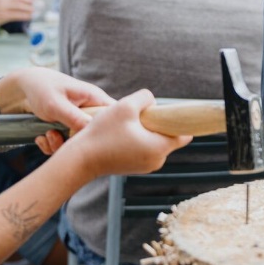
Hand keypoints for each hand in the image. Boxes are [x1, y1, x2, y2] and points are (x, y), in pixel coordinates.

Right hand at [0, 0, 35, 28]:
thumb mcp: (3, 0)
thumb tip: (28, 1)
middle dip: (32, 1)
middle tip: (41, 4)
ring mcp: (3, 7)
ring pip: (19, 6)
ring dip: (29, 8)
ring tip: (36, 10)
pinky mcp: (2, 15)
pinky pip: (15, 15)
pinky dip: (24, 15)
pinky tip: (30, 17)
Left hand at [0, 68, 115, 155]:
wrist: (23, 87)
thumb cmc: (41, 88)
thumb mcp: (56, 105)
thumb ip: (74, 118)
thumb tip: (92, 132)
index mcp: (94, 98)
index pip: (116, 114)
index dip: (112, 128)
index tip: (92, 139)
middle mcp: (90, 110)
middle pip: (97, 134)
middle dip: (77, 143)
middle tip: (59, 138)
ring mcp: (79, 120)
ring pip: (79, 143)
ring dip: (60, 145)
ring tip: (47, 135)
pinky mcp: (67, 128)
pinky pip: (66, 144)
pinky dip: (51, 145)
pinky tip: (41, 137)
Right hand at [70, 89, 191, 179]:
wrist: (79, 160)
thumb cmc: (102, 134)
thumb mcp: (125, 106)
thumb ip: (145, 98)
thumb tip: (152, 102)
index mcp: (160, 148)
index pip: (184, 134)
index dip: (179, 120)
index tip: (169, 111)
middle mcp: (156, 161)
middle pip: (168, 136)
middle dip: (157, 123)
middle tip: (137, 116)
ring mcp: (145, 166)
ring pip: (154, 141)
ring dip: (145, 130)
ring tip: (125, 125)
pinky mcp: (133, 166)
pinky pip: (143, 148)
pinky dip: (137, 138)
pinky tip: (120, 133)